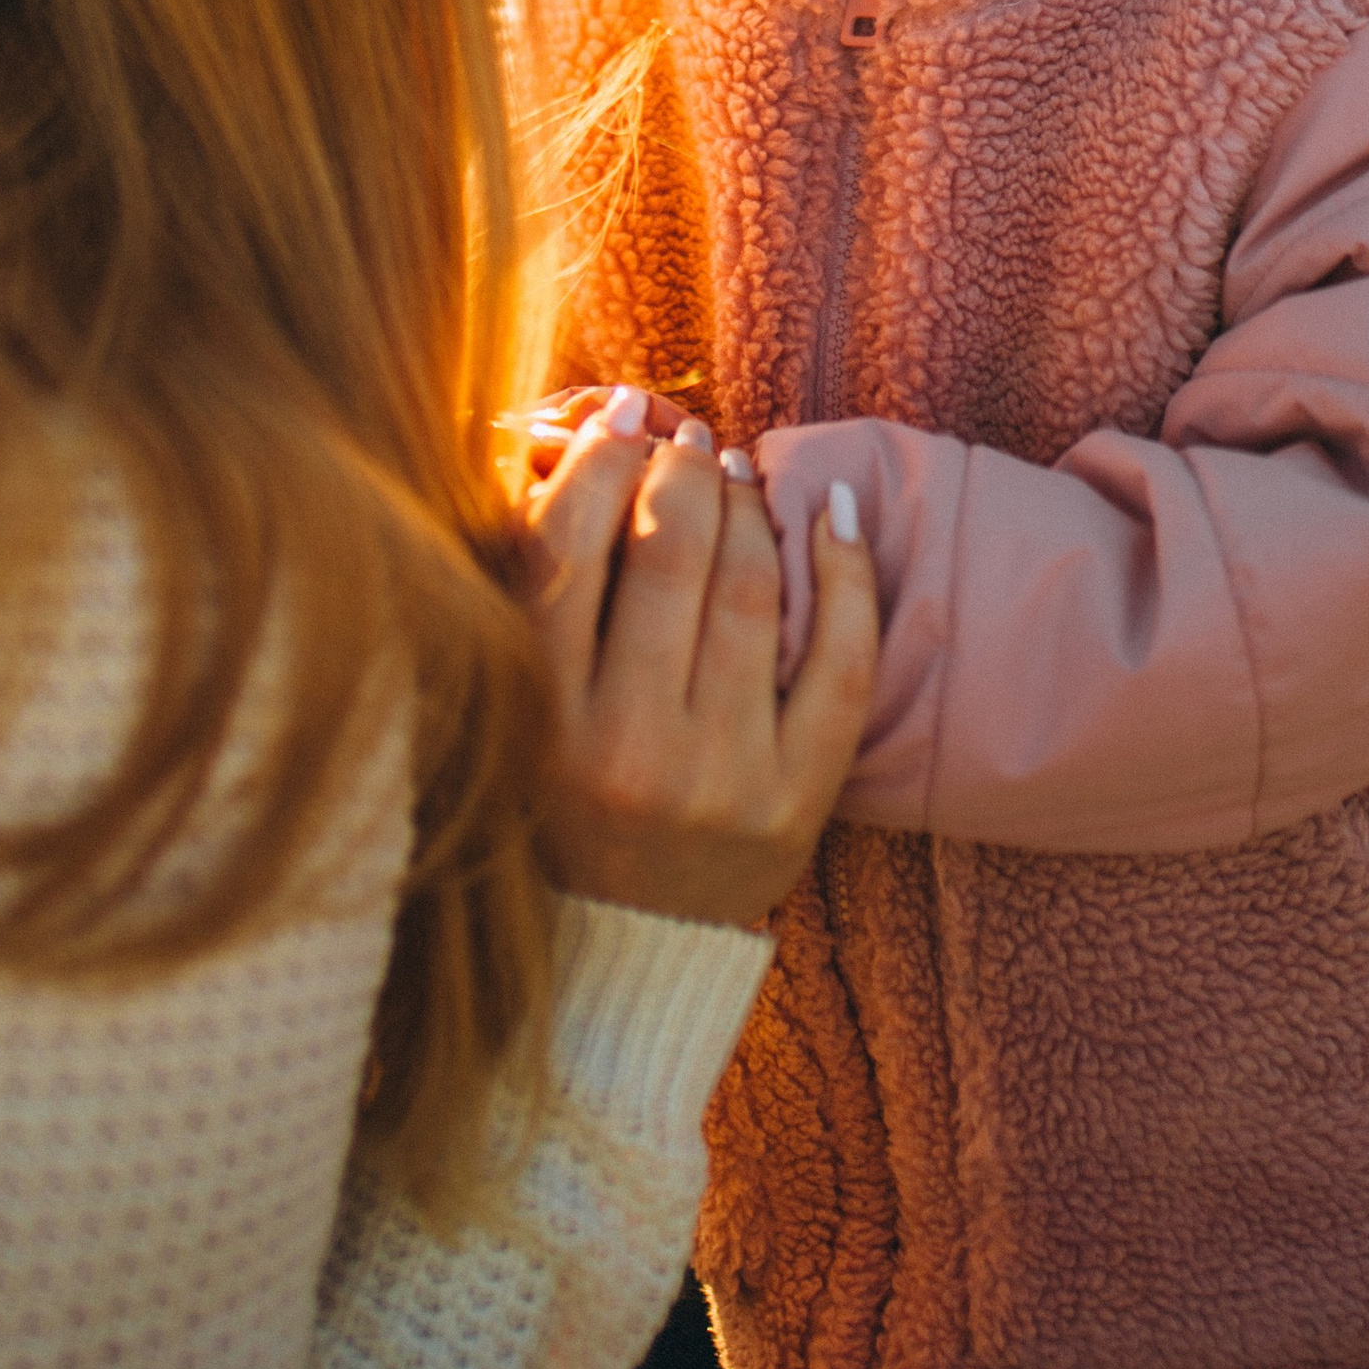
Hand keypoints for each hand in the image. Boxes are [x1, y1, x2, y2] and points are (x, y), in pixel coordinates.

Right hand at [526, 401, 877, 926]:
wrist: (636, 947)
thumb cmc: (568, 802)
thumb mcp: (523, 713)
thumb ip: (535, 601)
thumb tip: (578, 453)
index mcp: (540, 722)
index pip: (565, 552)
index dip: (597, 463)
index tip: (620, 421)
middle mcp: (627, 750)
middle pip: (667, 555)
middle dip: (683, 473)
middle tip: (689, 443)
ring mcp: (720, 777)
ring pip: (752, 591)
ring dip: (752, 508)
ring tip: (741, 477)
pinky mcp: (796, 799)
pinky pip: (840, 662)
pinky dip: (845, 571)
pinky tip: (833, 515)